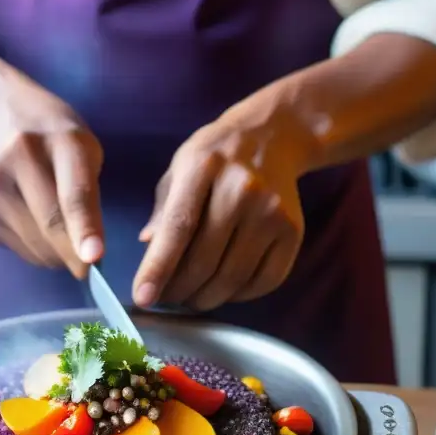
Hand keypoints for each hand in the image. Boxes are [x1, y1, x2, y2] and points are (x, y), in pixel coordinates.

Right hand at [0, 61, 104, 276]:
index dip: (84, 229)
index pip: (73, 193)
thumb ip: (88, 198)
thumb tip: (85, 257)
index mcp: (60, 139)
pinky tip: (23, 215)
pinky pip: (12, 248)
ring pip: (32, 247)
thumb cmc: (54, 139)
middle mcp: (17, 156)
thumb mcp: (84, 151)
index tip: (93, 259)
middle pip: (50, 228)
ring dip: (52, 253)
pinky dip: (28, 246)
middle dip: (74, 255)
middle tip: (85, 260)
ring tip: (50, 222)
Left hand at [132, 88, 316, 310]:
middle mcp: (241, 190)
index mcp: (203, 168)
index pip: (178, 227)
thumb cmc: (216, 157)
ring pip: (232, 277)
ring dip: (206, 298)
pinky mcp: (292, 231)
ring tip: (191, 297)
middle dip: (179, 291)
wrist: (274, 135)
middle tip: (166, 299)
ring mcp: (271, 212)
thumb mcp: (180, 168)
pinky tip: (224, 289)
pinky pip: (264, 281)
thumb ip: (162, 210)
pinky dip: (240, 296)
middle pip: (204, 261)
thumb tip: (147, 249)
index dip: (158, 267)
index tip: (143, 297)